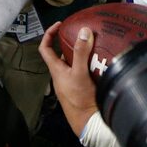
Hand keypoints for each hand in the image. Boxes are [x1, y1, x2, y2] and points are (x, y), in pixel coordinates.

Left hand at [39, 22, 98, 137]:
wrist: (88, 122)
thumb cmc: (79, 99)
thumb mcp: (79, 73)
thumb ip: (80, 52)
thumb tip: (83, 31)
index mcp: (56, 69)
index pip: (45, 48)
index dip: (49, 34)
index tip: (59, 25)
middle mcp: (62, 74)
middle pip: (62, 54)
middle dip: (72, 43)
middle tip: (83, 34)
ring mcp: (71, 81)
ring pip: (75, 62)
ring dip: (83, 54)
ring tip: (95, 45)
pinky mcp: (81, 87)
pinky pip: (84, 71)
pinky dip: (90, 64)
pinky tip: (101, 62)